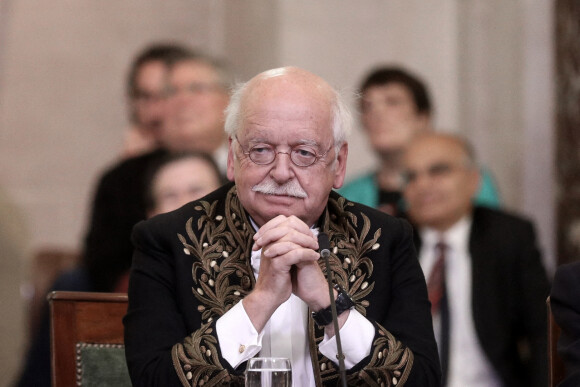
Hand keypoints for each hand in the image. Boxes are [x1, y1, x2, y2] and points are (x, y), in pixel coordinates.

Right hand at [243, 215, 319, 330]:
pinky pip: (295, 253)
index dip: (298, 225)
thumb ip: (287, 245)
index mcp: (269, 240)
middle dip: (304, 232)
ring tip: (316, 249)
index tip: (310, 234)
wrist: (269, 296)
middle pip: (287, 226)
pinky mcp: (276, 264)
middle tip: (315, 241)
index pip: (282, 220)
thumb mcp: (282, 257)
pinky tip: (315, 257)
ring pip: (291, 238)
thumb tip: (302, 233)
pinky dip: (308, 254)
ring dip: (308, 242)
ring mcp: (271, 253)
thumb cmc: (277, 278)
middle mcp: (268, 244)